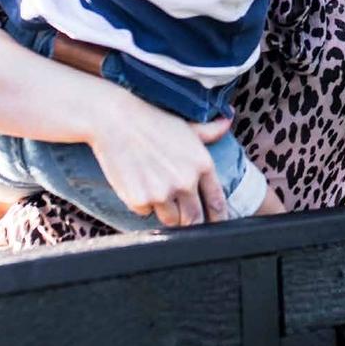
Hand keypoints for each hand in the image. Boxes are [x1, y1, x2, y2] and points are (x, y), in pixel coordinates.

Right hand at [88, 90, 231, 227]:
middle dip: (191, 222)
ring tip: (157, 189)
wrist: (116, 120)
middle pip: (194, 219)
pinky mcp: (139, 200)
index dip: (218, 218)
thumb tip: (228, 121)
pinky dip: (143, 205)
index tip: (216, 224)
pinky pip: (145, 213)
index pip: (217, 202)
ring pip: (170, 220)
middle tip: (184, 218)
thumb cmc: (153, 121)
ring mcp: (162, 192)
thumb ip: (210, 131)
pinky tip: (138, 184)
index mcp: (202, 164)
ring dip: (166, 212)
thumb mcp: (187, 126)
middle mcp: (185, 181)